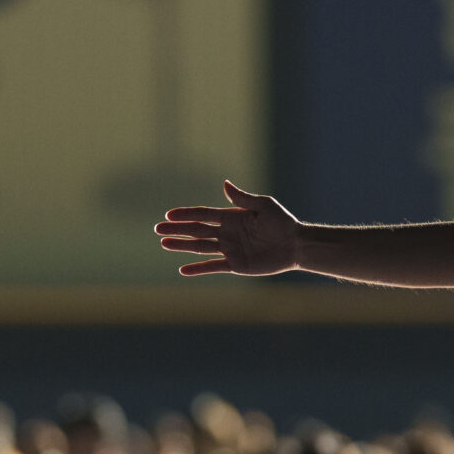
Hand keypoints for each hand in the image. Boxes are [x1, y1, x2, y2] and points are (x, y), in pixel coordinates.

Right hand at [156, 183, 302, 277]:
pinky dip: (198, 268)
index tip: (168, 215)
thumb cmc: (282, 222)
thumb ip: (243, 198)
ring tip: (164, 244)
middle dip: (177, 230)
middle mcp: (227, 233)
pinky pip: (212, 266)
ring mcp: (229, 249)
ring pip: (200, 247)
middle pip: (196, 231)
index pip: (203, 215)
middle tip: (157, 229)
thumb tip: (224, 184)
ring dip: (182, 246)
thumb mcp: (264, 206)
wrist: (296, 245)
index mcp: (231, 217)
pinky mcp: (235, 265)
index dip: (186, 215)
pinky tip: (182, 270)